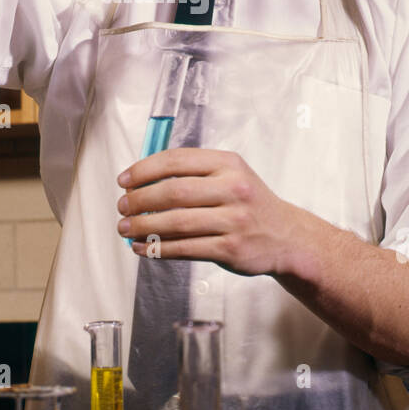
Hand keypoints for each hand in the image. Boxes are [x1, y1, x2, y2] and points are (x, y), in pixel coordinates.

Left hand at [115, 148, 314, 277]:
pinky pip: (184, 248)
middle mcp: (233, 188)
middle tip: (122, 206)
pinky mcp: (230, 249)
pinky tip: (142, 247)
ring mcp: (233, 220)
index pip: (177, 160)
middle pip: (173, 192)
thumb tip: (141, 180)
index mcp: (228, 164)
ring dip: (143, 226)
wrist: (286, 237)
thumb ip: (194, 172)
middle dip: (139, 200)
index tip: (124, 180)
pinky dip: (157, 248)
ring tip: (125, 228)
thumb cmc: (248, 203)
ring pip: (176, 222)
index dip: (144, 170)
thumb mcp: (231, 175)